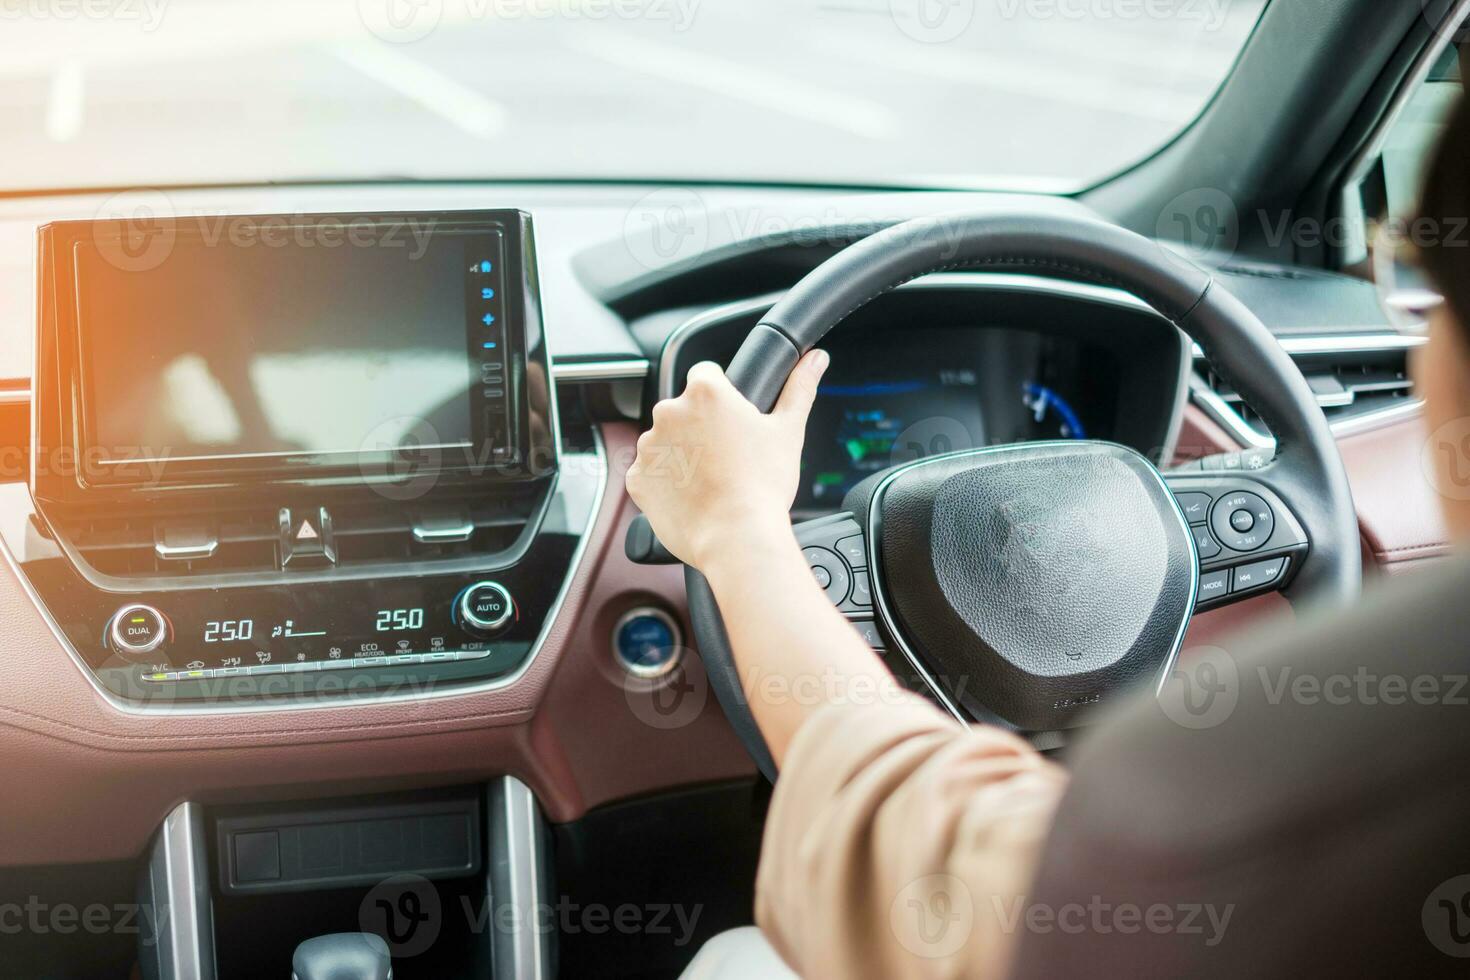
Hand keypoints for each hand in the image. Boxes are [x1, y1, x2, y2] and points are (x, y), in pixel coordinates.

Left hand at [626, 350, 829, 569]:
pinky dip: (666, 482)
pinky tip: (692, 495)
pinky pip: (651, 473)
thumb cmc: (763, 485)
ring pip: (666, 441)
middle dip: (700, 427)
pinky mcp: (637, 478)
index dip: (722, 395)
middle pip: (684, 409)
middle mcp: (669, 412)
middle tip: (727, 456)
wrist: (736, 537)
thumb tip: (816, 359)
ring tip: (711, 480)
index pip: (706, 374)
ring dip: (682, 454)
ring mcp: (649, 446)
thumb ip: (799, 387)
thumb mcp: (788, 430)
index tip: (732, 420)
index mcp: (705, 392)